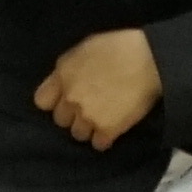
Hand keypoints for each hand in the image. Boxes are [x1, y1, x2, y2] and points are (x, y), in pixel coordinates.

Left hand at [36, 26, 160, 147]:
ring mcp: (88, 116)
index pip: (41, 101)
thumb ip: (68, 69)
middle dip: (72, 114)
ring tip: (102, 117)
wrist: (150, 60)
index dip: (54, 101)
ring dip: (88, 128)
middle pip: (60, 120)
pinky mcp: (107, 130)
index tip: (64, 99)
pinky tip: (113, 127)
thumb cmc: (119, 47)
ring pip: (78, 134)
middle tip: (89, 106)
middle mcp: (71, 98)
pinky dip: (105, 138)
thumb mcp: (84, 48)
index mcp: (63, 74)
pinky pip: (98, 144)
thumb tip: (62, 83)